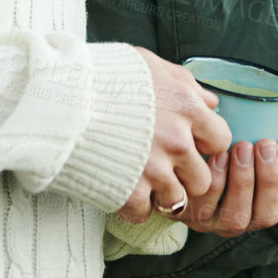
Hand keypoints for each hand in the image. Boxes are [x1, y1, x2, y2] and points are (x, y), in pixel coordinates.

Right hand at [117, 47, 232, 221]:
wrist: (56, 98)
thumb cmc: (100, 76)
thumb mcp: (148, 64)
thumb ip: (184, 82)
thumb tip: (210, 101)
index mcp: (186, 108)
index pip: (221, 140)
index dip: (205, 143)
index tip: (188, 142)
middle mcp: (177, 141)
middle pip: (203, 177)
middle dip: (186, 174)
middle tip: (164, 165)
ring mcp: (154, 170)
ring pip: (178, 200)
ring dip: (162, 193)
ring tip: (142, 179)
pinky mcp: (129, 192)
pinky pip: (145, 213)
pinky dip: (134, 205)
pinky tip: (122, 187)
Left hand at [174, 116, 277, 237]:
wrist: (180, 160)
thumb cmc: (228, 149)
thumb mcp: (255, 139)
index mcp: (269, 202)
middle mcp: (248, 219)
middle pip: (269, 213)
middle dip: (270, 178)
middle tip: (265, 144)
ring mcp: (218, 222)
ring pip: (238, 216)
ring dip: (244, 181)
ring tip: (242, 146)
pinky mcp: (191, 217)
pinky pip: (205, 206)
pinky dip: (215, 181)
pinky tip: (217, 155)